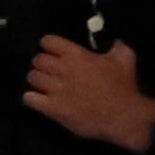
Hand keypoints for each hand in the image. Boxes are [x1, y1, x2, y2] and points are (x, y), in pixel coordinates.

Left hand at [20, 35, 154, 152]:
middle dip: (42, 64)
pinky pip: (28, 98)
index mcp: (76, 55)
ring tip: (45, 84)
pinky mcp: (52, 108)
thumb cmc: (125, 87)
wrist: (124, 116)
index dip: (49, 45)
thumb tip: (114, 37)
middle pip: (37, 60)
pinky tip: (39, 99)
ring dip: (37, 80)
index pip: (48, 41)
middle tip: (50, 70)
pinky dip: (31, 98)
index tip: (54, 51)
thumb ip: (116, 44)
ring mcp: (55, 89)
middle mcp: (62, 69)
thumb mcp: (125, 58)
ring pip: (32, 77)